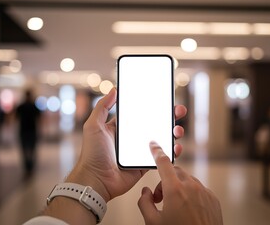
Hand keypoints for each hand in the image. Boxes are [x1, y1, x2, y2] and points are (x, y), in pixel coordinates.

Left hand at [66, 88, 186, 201]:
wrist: (96, 180)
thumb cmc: (92, 153)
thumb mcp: (93, 126)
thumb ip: (102, 107)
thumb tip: (114, 89)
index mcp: (122, 128)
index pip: (141, 113)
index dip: (153, 106)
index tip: (164, 99)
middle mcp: (133, 138)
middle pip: (155, 124)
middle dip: (169, 117)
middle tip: (178, 111)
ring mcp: (140, 151)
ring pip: (162, 140)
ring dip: (173, 133)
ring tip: (178, 130)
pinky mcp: (145, 165)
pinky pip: (161, 157)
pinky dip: (172, 152)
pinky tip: (176, 147)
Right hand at [138, 142, 222, 224]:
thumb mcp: (153, 223)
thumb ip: (145, 203)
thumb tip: (146, 192)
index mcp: (175, 190)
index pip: (163, 162)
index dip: (156, 151)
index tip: (153, 144)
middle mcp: (191, 187)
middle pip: (175, 172)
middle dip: (165, 180)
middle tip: (160, 198)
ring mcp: (204, 192)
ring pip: (187, 180)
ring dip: (178, 188)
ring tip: (174, 207)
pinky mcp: (213, 198)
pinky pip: (198, 189)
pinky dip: (190, 194)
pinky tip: (187, 211)